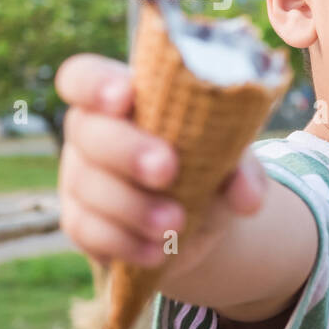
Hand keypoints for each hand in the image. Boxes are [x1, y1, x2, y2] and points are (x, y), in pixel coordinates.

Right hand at [54, 53, 267, 273]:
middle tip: (167, 170)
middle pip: (87, 131)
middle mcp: (93, 133)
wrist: (202, 221)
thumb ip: (242, 169)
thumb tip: (247, 196)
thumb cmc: (210, 167)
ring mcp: (81, 177)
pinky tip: (157, 251)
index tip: (124, 96)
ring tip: (176, 223)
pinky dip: (124, 243)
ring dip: (133, 206)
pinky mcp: (82, 222)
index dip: (95, 83)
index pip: (84, 77)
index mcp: (125, 99)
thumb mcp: (232, 160)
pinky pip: (87, 230)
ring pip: (88, 185)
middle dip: (127, 150)